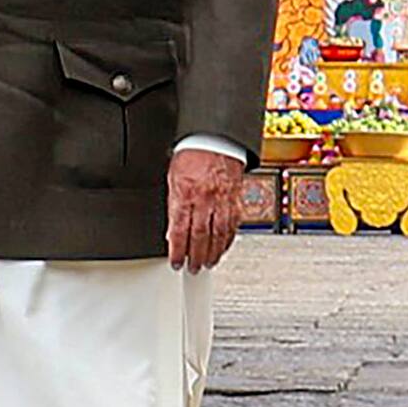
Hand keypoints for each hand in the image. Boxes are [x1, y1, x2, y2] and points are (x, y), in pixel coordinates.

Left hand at [166, 147, 243, 271]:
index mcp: (185, 192)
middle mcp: (204, 198)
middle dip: (195, 256)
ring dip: (212, 253)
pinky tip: (223, 248)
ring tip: (207, 263)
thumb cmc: (193, 155)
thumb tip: (172, 231)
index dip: (177, 250)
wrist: (216, 138)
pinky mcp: (235, 199)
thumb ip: (173, 206)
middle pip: (199, 236)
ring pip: (218, 234)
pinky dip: (227, 240)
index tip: (175, 262)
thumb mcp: (173, 178)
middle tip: (192, 268)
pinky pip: (232, 225)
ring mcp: (222, 200)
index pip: (179, 230)